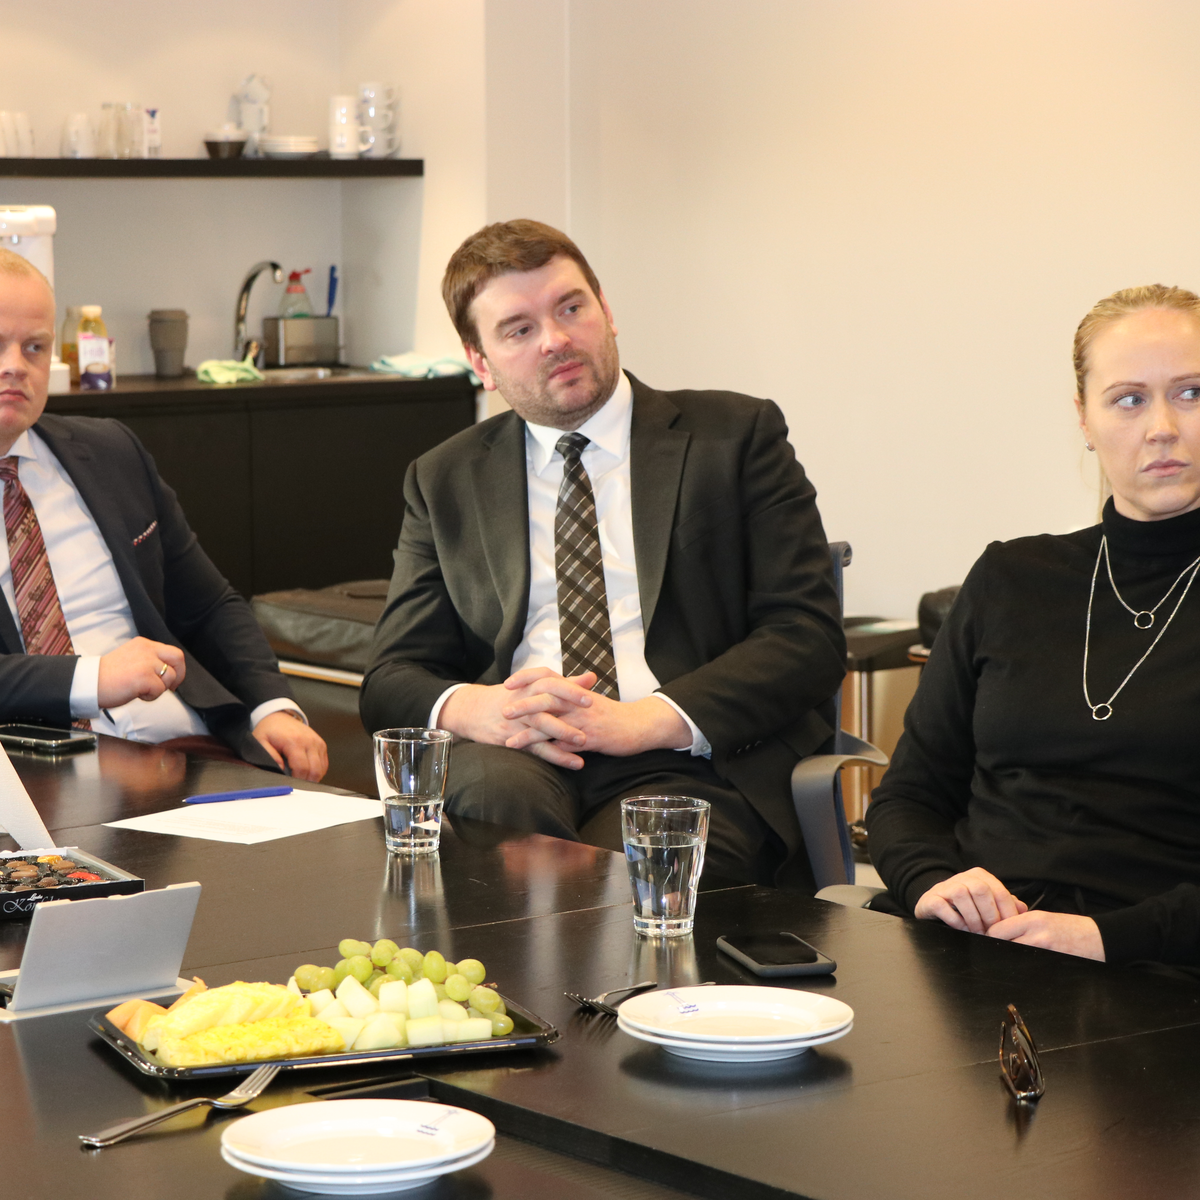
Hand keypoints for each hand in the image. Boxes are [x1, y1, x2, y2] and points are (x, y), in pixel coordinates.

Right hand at [97, 637, 185, 706]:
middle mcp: (147, 650)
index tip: (170, 679)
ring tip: (141, 691)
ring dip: (159, 689)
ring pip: (170, 677)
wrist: (88, 683)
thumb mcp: (132, 658)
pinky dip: (151, 697)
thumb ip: (149, 660)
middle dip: (179, 675)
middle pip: (178, 658)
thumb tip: (168, 671)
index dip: (176, 667)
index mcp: (143, 644)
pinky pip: (160, 690)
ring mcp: (146, 663)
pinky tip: (137, 695)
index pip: (172, 652)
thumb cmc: (108, 676)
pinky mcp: (144, 677)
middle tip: (170, 687)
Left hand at [252, 711, 327, 781]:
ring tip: (300, 778)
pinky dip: (317, 771)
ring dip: (312, 777)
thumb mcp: (260, 741)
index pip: (302, 768)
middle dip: (305, 782)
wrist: (279, 716)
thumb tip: (280, 769)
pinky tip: (306, 772)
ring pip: (321, 769)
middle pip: (314, 771)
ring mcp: (317, 742)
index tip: (290, 783)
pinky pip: (324, 764)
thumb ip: (269, 755)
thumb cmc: (269, 730)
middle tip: (295, 784)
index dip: (297, 780)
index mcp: (294, 741)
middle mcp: (309, 741)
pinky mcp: (321, 744)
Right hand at [439, 669, 591, 768]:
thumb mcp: (532, 686)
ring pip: (540, 725)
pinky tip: (573, 762)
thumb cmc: (508, 697)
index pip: (551, 682)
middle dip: (569, 706)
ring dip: (563, 733)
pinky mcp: (512, 738)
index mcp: (530, 686)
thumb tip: (592, 678)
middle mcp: (523, 701)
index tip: (590, 696)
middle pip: (547, 700)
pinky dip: (555, 755)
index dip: (570, 689)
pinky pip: (536, 748)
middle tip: (591, 713)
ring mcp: (517, 720)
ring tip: (584, 742)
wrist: (471, 711)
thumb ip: (564, 683)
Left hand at [503, 685, 691, 759]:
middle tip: (503, 710)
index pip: (547, 675)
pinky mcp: (591, 739)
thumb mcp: (589, 699)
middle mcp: (578, 702)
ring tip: (510, 741)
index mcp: (576, 690)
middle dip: (523, 704)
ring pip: (552, 723)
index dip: (526, 677)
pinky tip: (535, 759)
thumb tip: (548, 690)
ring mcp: (584, 721)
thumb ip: (569, 693)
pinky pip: (566, 746)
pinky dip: (549, 753)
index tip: (507, 682)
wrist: (640, 725)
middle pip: (546, 697)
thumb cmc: (612, 714)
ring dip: (529, 733)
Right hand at [914, 867, 1027, 933]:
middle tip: (992, 933)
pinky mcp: (931, 898)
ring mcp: (945, 886)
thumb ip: (1005, 904)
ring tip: (977, 932)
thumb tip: (1022, 909)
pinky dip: (955, 920)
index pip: (999, 891)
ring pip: (962, 895)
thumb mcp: (987, 903)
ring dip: (973, 919)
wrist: (934, 905)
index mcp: (980, 876)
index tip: (1009, 929)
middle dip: (989, 915)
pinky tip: (962, 929)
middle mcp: (962, 877)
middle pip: (981, 890)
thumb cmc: (966, 907)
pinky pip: (943, 906)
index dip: (1006, 912)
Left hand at [986, 911, 1104, 959]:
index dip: (990, 937)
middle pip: (1002, 944)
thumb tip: (996, 931)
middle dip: (997, 950)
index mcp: (1032, 919)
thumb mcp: (1044, 918)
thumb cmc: (1070, 927)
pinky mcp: (1052, 962)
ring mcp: (1045, 949)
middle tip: (996, 953)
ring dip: (1009, 959)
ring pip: (1013, 957)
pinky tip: (1025, 967)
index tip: (989, 941)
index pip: (997, 930)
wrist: (1099, 938)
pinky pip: (1030, 967)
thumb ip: (1020, 923)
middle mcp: (1036, 933)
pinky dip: (1024, 968)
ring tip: (1010, 960)